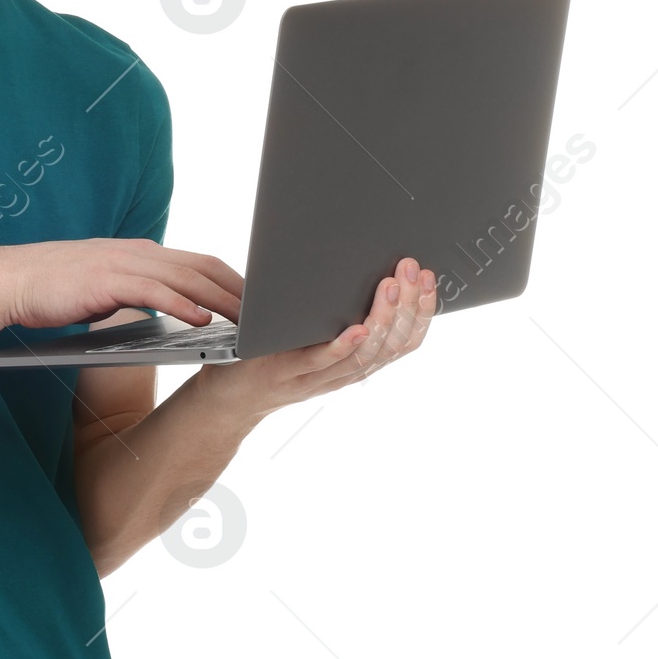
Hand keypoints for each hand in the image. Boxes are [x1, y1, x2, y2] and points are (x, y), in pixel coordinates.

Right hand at [0, 238, 243, 330]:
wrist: (12, 280)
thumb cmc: (55, 288)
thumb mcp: (107, 287)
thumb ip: (138, 291)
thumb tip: (168, 308)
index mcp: (141, 253)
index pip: (199, 263)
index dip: (233, 280)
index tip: (259, 300)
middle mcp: (139, 252)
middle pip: (203, 267)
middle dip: (240, 289)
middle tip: (270, 311)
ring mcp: (123, 264)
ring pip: (186, 278)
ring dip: (222, 300)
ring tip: (249, 321)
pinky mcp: (107, 281)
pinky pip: (154, 292)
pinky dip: (182, 305)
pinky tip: (202, 320)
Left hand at [207, 256, 436, 424]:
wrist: (228, 397)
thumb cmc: (271, 356)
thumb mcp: (312, 334)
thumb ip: (336, 310)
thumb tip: (359, 261)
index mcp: (356, 361)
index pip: (405, 340)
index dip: (423, 310)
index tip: (429, 278)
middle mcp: (344, 373)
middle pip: (393, 344)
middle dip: (410, 304)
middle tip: (413, 270)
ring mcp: (317, 376)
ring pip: (366, 354)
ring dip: (383, 317)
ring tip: (392, 286)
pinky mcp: (288, 374)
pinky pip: (323, 363)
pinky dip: (344, 346)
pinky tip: (357, 328)